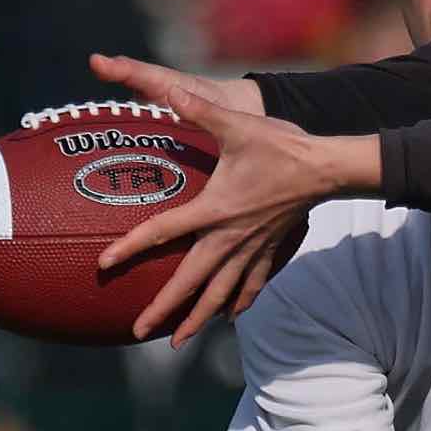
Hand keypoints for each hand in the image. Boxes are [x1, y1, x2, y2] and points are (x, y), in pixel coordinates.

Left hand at [89, 65, 375, 345]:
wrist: (326, 167)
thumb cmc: (280, 145)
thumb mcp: (236, 124)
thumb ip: (198, 109)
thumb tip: (170, 90)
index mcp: (214, 209)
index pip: (162, 232)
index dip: (130, 247)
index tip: (105, 264)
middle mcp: (229, 237)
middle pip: (190, 281)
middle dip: (164, 310)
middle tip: (138, 332)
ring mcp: (251, 248)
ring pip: (221, 294)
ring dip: (199, 319)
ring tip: (179, 341)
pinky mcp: (270, 249)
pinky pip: (252, 284)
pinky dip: (239, 302)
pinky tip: (231, 316)